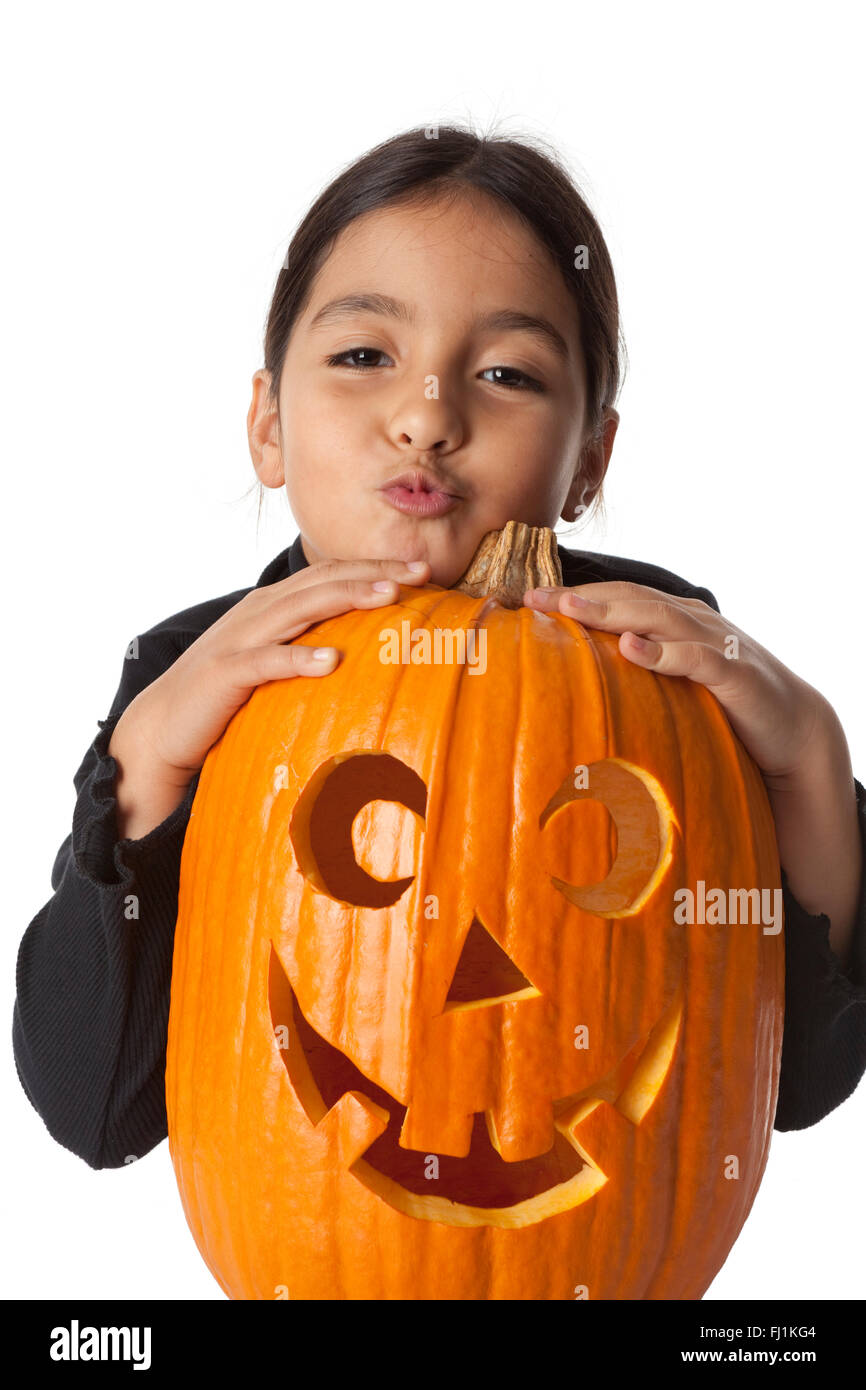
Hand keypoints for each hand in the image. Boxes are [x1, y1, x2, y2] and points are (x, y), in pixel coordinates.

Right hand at [114, 556, 431, 785]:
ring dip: (346, 598)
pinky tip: (332, 660)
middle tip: (421, 570)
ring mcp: (241, 639)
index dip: (374, 567)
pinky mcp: (225, 673)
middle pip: (323, 581)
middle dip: (373, 571)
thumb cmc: (227, 696)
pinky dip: (299, 657)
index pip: (330, 575)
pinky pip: (267, 661)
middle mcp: (259, 612)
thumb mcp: (275, 662)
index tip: (423, 569)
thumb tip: (367, 656)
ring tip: (389, 595)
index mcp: (273, 605)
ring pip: (300, 608)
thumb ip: (311, 647)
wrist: (163, 725)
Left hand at [523, 580, 834, 780]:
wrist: (794, 730)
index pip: (618, 599)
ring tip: (572, 609)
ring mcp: (715, 644)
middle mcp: (693, 623)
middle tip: (534, 598)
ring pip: (659, 618)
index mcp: (675, 622)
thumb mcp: (674, 688)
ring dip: (613, 612)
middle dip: (581, 597)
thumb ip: (636, 679)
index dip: (574, 596)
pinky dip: (664, 652)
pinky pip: (696, 658)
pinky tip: (632, 648)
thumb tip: (577, 691)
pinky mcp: (735, 674)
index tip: (526, 600)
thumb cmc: (726, 709)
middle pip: (631, 600)